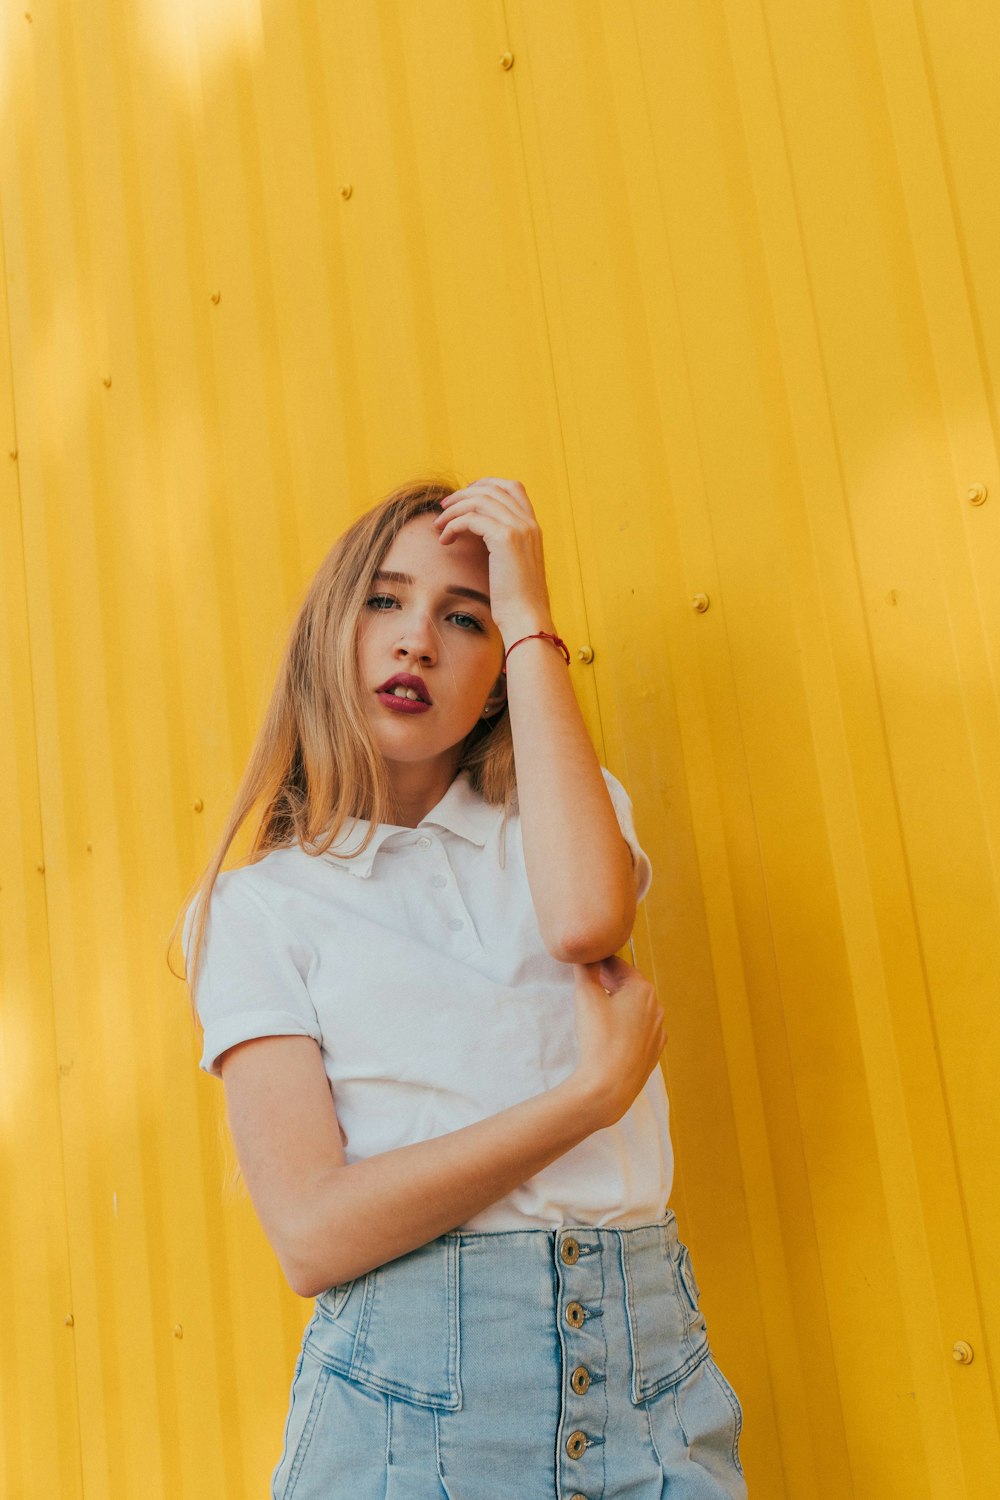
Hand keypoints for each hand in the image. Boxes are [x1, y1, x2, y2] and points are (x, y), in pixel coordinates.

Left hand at [432, 478, 554, 640]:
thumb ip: (503, 545)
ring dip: (453, 509)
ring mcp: (519, 528)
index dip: (486, 485)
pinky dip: (453, 525)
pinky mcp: (505, 538)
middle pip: (492, 488)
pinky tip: (445, 540)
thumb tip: (479, 532)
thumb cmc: (516, 600)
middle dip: (463, 494)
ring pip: (479, 500)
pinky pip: (470, 518)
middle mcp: (529, 523)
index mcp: (533, 527)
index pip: (512, 487)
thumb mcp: (513, 565)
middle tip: (443, 507)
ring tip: (439, 525)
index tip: (464, 498)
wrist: (526, 618)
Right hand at [568, 955, 666, 1128]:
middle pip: (630, 985)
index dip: (599, 962)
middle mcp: (656, 1006)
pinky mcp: (655, 1049)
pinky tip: (614, 1033)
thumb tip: (584, 953)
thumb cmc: (599, 1038)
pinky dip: (628, 1025)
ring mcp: (658, 1029)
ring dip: (620, 1004)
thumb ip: (585, 970)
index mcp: (642, 988)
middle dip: (611, 982)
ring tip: (600, 1010)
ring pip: (637, 1008)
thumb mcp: (586, 997)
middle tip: (591, 984)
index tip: (587, 963)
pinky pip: (641, 1029)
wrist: (612, 1085)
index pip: (617, 964)